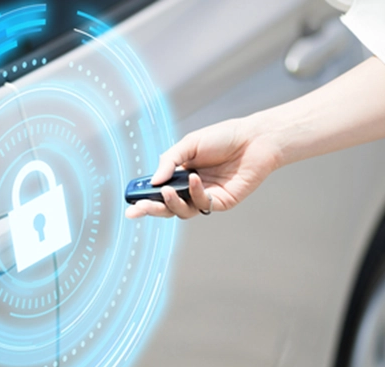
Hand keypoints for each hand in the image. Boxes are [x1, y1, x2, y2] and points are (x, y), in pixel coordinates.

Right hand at [125, 118, 281, 218]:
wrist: (254, 139)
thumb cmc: (224, 137)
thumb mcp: (190, 143)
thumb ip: (170, 161)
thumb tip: (153, 181)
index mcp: (180, 173)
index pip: (158, 189)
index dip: (143, 197)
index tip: (130, 202)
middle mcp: (191, 187)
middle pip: (166, 206)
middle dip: (150, 209)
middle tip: (138, 208)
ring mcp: (205, 196)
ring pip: (181, 211)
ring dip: (171, 203)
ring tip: (166, 191)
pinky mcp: (221, 202)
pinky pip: (202, 205)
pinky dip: (195, 193)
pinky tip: (195, 179)